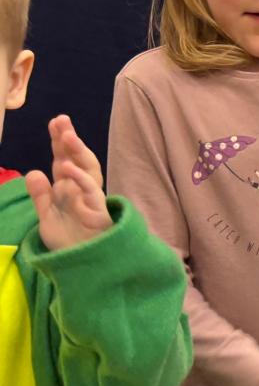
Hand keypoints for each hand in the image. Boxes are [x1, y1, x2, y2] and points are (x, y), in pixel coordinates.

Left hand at [25, 115, 112, 251]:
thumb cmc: (68, 241)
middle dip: (70, 140)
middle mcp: (80, 189)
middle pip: (77, 159)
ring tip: (68, 136)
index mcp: (67, 188)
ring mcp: (90, 198)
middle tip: (62, 120)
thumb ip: (41, 196)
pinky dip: (80, 178)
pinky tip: (68, 167)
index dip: (59, 141)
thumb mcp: (46, 217)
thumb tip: (34, 172)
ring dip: (78, 152)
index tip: (55, 122)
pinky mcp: (97, 211)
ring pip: (88, 169)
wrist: (82, 265)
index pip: (63, 159)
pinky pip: (91, 191)